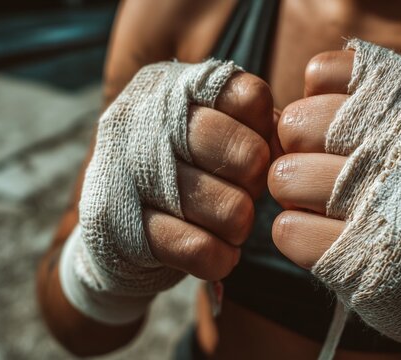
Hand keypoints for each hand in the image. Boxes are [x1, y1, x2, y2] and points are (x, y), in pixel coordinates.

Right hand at [67, 60, 272, 324]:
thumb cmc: (178, 176)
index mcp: (170, 86)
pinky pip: (200, 249)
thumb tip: (288, 143)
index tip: (249, 154)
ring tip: (224, 226)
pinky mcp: (118, 223)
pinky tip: (216, 254)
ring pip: (232, 209)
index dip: (264, 135)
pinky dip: (220, 259)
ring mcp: (124, 169)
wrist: (112, 234)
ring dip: (238, 228)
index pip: (251, 98)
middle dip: (255, 185)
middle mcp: (143, 117)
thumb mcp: (209, 134)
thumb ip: (251, 126)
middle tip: (240, 194)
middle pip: (248, 155)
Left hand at [268, 39, 400, 357]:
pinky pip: (286, 228)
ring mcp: (389, 202)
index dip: (318, 107)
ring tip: (330, 205)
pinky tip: (331, 237)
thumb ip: (352, 98)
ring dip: (295, 195)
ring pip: (283, 177)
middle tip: (329, 172)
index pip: (320, 75)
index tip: (342, 133)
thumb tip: (273, 117)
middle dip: (300, 150)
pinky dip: (298, 235)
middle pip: (293, 125)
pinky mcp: (363, 258)